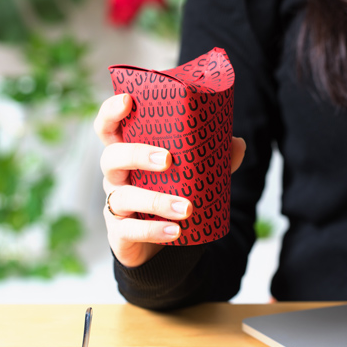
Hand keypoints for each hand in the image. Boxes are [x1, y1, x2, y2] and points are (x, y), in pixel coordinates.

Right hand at [94, 94, 245, 267]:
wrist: (158, 245)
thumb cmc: (170, 195)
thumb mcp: (189, 174)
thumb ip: (212, 158)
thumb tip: (237, 143)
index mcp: (128, 153)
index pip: (108, 127)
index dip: (111, 112)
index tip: (128, 100)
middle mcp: (116, 175)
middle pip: (111, 157)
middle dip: (136, 154)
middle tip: (167, 159)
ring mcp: (114, 203)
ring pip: (124, 196)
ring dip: (156, 200)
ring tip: (187, 208)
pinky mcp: (118, 231)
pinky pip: (130, 229)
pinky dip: (153, 230)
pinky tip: (175, 231)